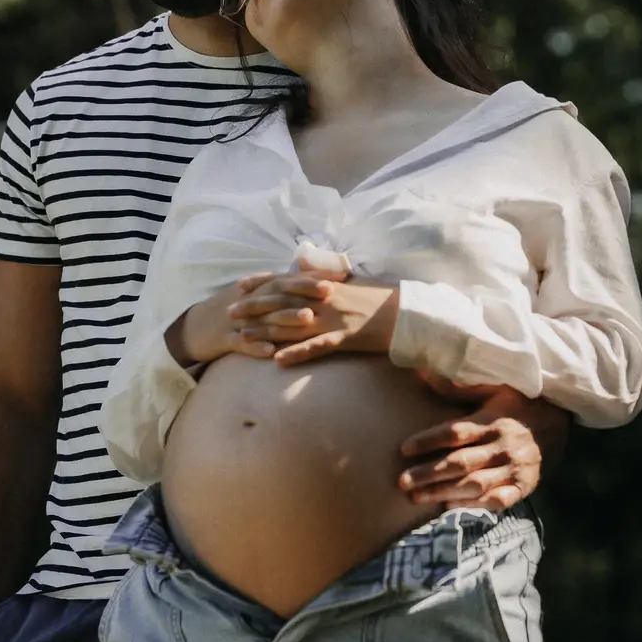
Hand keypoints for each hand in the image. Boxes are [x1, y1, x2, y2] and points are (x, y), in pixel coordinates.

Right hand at [165, 268, 347, 366]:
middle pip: (278, 293)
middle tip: (329, 292)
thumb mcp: (254, 297)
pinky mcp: (224, 339)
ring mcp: (237, 320)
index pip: (287, 279)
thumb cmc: (232, 313)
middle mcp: (249, 300)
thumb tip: (309, 279)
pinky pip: (241, 344)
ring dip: (286, 318)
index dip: (311, 277)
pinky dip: (256, 347)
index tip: (337, 277)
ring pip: (263, 318)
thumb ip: (279, 290)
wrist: (192, 329)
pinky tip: (272, 353)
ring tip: (308, 318)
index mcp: (257, 289)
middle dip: (303, 291)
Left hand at [247, 260, 399, 367]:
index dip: (264, 282)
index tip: (240, 284)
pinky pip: (318, 346)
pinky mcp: (348, 338)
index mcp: (329, 286)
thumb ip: (334, 287)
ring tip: (241, 336)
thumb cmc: (385, 302)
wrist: (411, 313)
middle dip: (255, 306)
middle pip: (284, 302)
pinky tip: (277, 360)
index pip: (290, 281)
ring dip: (266, 330)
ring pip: (294, 325)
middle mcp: (328, 300)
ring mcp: (336, 319)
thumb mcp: (356, 287)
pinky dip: (297, 353)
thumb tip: (320, 285)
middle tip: (229, 311)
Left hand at [398, 384, 570, 511]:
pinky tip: (450, 507)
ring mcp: (514, 469)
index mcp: (492, 420)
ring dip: (443, 492)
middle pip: (460, 463)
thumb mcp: (497, 388)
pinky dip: (475, 506)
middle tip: (402, 482)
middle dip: (429, 473)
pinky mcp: (523, 486)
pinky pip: (498, 500)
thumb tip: (429, 375)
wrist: (559, 423)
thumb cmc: (519, 404)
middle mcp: (502, 446)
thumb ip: (465, 387)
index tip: (404, 448)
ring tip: (415, 497)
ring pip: (474, 485)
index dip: (429, 440)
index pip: (456, 432)